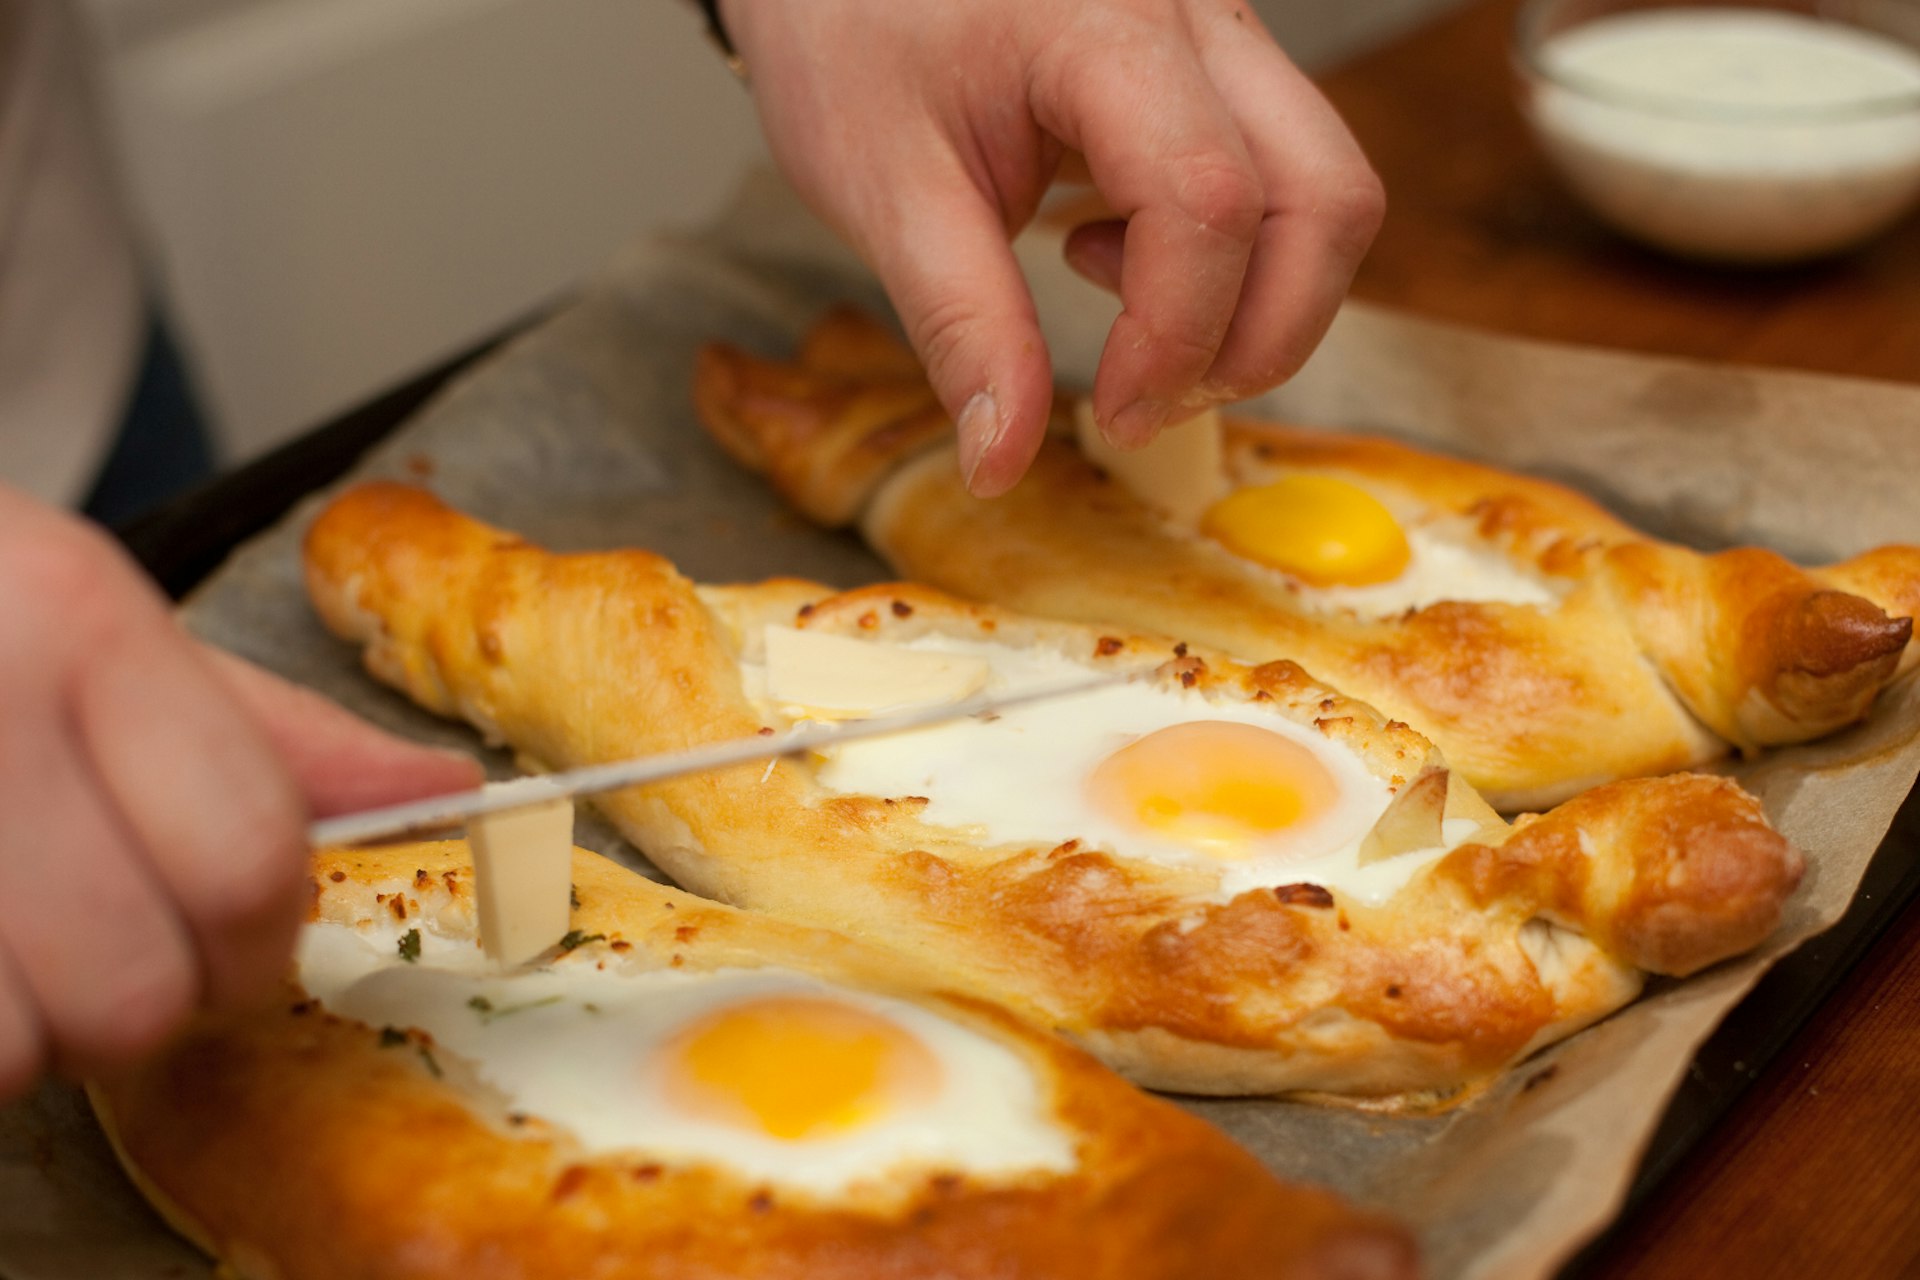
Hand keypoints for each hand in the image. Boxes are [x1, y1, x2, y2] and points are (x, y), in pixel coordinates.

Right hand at [0, 486, 479, 1097]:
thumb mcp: (106, 628)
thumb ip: (277, 732)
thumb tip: (450, 793)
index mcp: (79, 626)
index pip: (249, 859)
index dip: (265, 936)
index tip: (247, 937)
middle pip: (141, 988)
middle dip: (153, 999)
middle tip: (119, 947)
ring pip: (21, 1052)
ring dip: (38, 1033)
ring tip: (20, 940)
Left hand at [722, 0, 1383, 495]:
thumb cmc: (850, 35)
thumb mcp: (885, 188)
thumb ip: (961, 326)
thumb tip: (1003, 461)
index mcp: (1104, 25)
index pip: (1206, 201)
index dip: (1175, 337)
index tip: (1113, 411)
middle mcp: (1197, 15)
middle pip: (1326, 196)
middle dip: (1260, 335)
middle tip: (1146, 399)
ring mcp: (1223, 34)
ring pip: (1327, 189)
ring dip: (1256, 301)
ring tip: (1123, 313)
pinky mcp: (1219, 68)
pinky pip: (1285, 175)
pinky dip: (1232, 258)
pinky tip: (1116, 251)